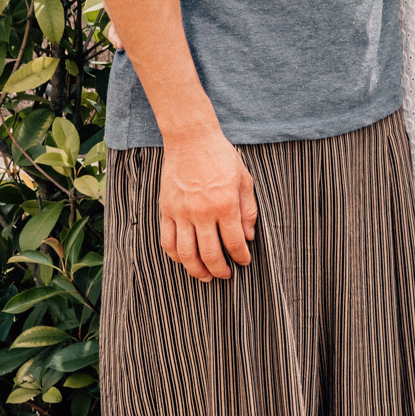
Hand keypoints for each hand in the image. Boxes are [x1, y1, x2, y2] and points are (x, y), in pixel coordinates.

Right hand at [158, 125, 256, 281]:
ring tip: (205, 276)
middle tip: (226, 275)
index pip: (234, 242)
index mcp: (225, 204)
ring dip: (196, 270)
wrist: (191, 139)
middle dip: (220, 270)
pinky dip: (175, 256)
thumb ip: (248, 210)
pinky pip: (167, 241)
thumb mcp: (244, 179)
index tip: (244, 262)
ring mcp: (181, 212)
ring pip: (186, 254)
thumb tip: (249, 237)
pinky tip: (184, 260)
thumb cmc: (221, 157)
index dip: (241, 257)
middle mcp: (202, 212)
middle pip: (210, 254)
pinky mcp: (166, 210)